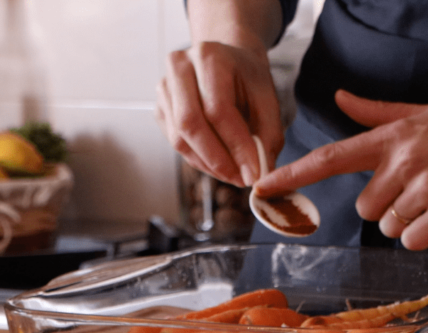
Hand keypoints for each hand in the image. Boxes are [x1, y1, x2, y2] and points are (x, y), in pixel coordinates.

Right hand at [156, 41, 284, 186]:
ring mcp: (164, 88)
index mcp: (209, 56)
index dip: (236, 146)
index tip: (253, 173)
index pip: (218, 109)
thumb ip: (267, 135)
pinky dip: (198, 160)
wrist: (226, 60)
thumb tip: (260, 175)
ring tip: (233, 175)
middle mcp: (179, 67)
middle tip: (241, 179)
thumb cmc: (247, 78)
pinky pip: (175, 142)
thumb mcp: (267, 99)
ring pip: (179, 138)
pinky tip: (218, 165)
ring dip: (208, 164)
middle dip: (217, 160)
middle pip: (190, 124)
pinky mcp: (159, 107)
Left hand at [254, 90, 427, 248]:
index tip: (260, 189)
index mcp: (392, 135)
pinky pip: (414, 240)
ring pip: (389, 227)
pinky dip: (427, 236)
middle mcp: (402, 159)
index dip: (291, 175)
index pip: (330, 158)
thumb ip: (377, 113)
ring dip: (410, 222)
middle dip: (386, 208)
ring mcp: (425, 184)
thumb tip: (339, 99)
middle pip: (364, 208)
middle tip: (422, 189)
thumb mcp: (425, 111)